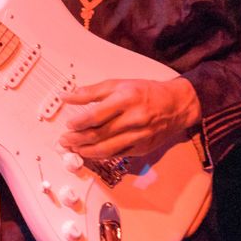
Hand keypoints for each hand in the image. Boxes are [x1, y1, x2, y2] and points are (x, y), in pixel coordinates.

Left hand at [59, 78, 200, 158]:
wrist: (176, 105)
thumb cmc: (145, 92)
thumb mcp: (119, 84)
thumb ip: (91, 92)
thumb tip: (67, 97)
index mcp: (126, 99)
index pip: (97, 115)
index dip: (80, 122)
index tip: (69, 125)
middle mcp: (134, 119)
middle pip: (100, 134)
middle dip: (78, 140)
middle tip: (64, 141)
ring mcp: (139, 136)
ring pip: (107, 149)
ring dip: (87, 151)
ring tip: (74, 149)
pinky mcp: (143, 148)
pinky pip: (118, 155)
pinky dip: (101, 155)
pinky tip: (91, 153)